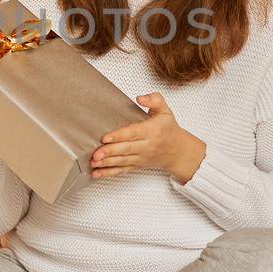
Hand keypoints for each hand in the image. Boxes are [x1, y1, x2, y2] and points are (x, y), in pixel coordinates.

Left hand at [90, 92, 205, 182]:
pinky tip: (97, 173)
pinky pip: (122, 170)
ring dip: (107, 163)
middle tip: (96, 153)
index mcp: (152, 131)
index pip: (133, 133)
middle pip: (126, 149)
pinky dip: (109, 173)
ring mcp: (141, 157)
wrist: (178, 151)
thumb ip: (154, 100)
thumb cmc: (169, 130)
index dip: (118, 136)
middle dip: (110, 152)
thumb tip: (140, 98)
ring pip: (122, 161)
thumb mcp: (165, 111)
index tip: (105, 137)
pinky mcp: (137, 165)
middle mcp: (146, 146)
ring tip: (94, 162)